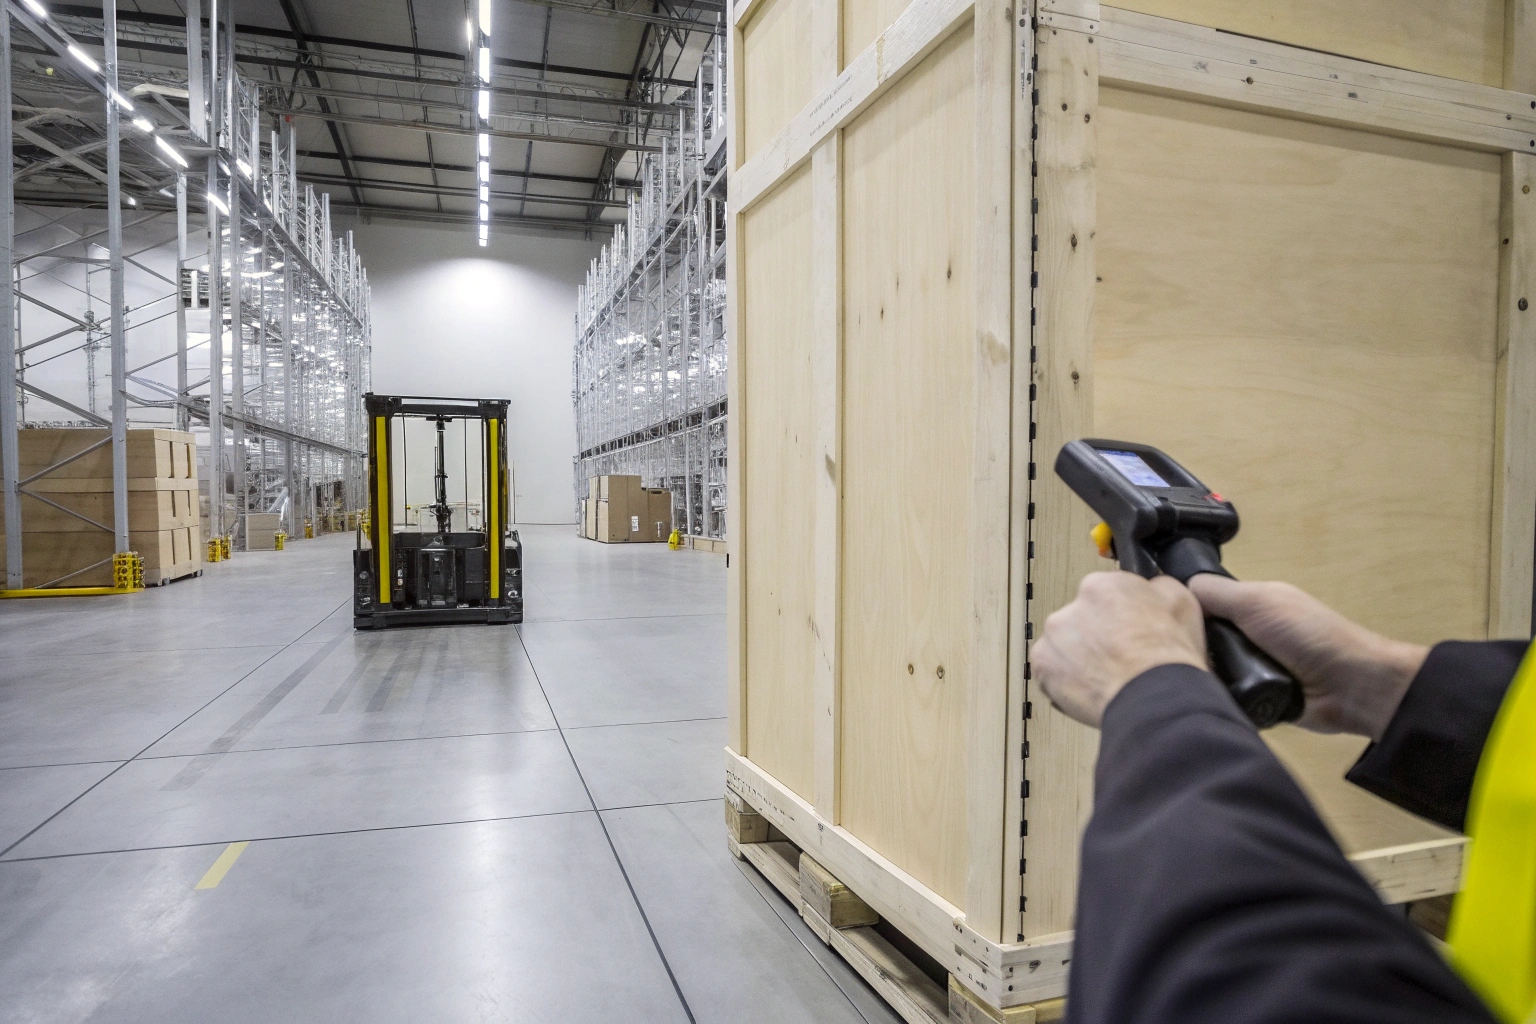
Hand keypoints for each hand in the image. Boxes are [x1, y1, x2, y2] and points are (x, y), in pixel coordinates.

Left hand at [1035, 572, 1207, 727]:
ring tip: (1107, 677)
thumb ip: (1158, 587)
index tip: (1127, 630)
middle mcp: (1072, 605)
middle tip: (1119, 658)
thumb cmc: (1168, 655)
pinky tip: (1092, 688)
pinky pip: (1051, 671)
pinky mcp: (1042, 666)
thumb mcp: (1181, 601)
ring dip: (1080, 658)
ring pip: (1065, 645)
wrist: (1154, 697)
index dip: (1119, 615)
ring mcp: (1054, 636)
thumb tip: (1152, 588)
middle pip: (1081, 619)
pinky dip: (1066, 680)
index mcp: (1102, 585)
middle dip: (1096, 636)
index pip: (1104, 594)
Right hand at [1185, 574, 1426, 740]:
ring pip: (1208, 669)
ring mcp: (1253, 668)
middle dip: (1188, 646)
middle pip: (1200, 638)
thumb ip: (1215, 592)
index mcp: (1249, 605)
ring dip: (1201, 674)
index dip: (1182, 610)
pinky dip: (1216, 696)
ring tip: (1182, 680)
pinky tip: (1199, 698)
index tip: (1156, 620)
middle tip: (1170, 656)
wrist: (1351, 687)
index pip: (1200, 604)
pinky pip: (1224, 695)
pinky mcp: (1257, 698)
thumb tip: (1174, 589)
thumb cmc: (1307, 635)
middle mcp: (1248, 634)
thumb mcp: (1257, 601)